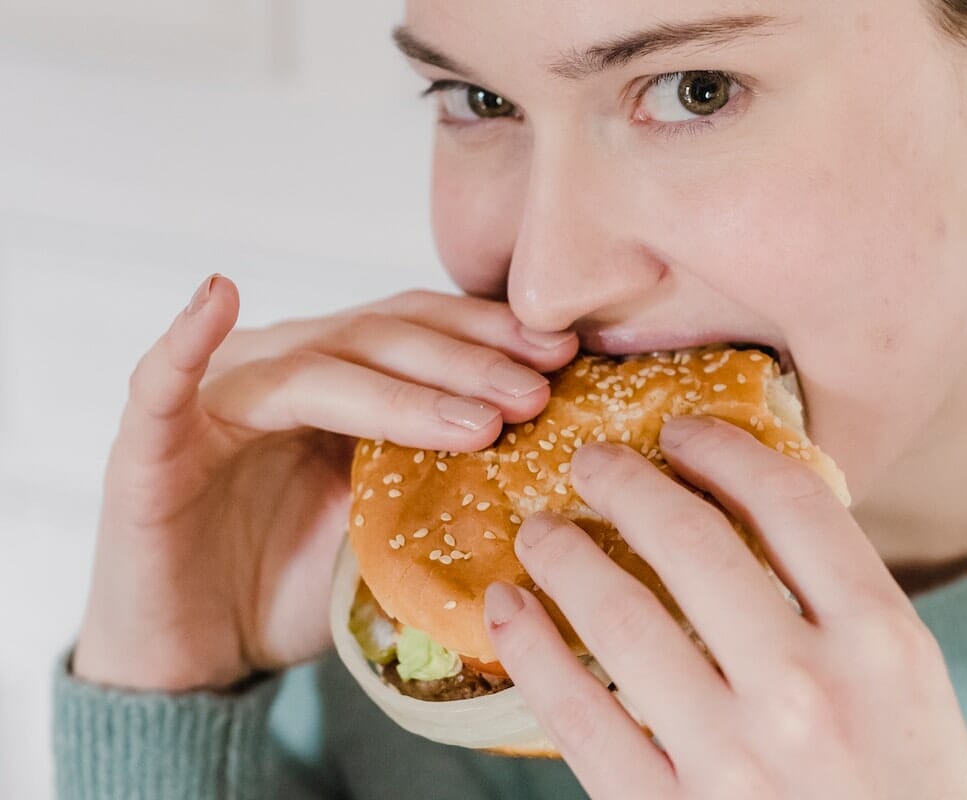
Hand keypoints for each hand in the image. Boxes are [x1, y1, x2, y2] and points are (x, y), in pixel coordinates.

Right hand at [74, 275, 577, 691]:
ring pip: (313, 371)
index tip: (565, 355)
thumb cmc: (295, 581)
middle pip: (380, 341)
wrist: (201, 652)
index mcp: (339, 379)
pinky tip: (215, 297)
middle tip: (538, 392)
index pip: (421, 331)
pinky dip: (182, 341)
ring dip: (400, 389)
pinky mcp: (148, 448)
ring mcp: (215, 401)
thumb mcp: (389, 524)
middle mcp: (281, 370)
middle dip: (467, 364)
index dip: (490, 335)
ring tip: (480, 418)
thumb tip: (546, 458)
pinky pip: (159, 387)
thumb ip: (437, 476)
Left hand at [484, 416, 966, 798]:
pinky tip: (510, 611)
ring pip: (623, 618)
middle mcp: (808, 688)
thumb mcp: (906, 688)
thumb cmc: (910, 794)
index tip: (683, 430)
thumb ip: (841, 603)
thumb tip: (748, 515)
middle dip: (627, 483)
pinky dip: (534, 652)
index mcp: (883, 643)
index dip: (725, 449)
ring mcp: (733, 756)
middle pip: (693, 542)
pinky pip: (582, 717)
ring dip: (565, 557)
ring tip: (538, 529)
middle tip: (591, 460)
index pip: (790, 504)